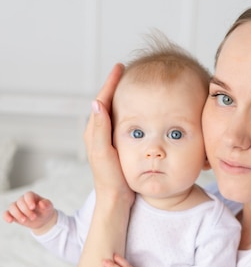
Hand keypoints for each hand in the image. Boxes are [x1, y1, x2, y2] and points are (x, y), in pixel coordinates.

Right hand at [2, 191, 56, 233]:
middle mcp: (22, 200)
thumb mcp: (49, 207)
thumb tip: (41, 203)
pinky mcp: (13, 214)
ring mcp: (17, 207)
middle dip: (26, 210)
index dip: (29, 201)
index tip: (33, 207)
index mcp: (31, 196)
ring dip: (17, 214)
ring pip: (12, 207)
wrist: (42, 220)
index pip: (28, 195)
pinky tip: (10, 220)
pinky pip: (6, 213)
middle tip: (34, 217)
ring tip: (24, 220)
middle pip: (20, 202)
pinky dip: (7, 216)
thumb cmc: (45, 211)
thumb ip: (47, 204)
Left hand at [86, 64, 134, 207]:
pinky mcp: (117, 147)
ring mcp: (108, 140)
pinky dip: (130, 112)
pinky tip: (140, 112)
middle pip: (107, 102)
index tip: (120, 67)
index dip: (111, 82)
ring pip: (116, 112)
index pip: (102, 99)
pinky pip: (123, 123)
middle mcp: (99, 133)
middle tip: (128, 71)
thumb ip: (100, 129)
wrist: (115, 200)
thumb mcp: (103, 152)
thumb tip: (97, 102)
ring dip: (123, 98)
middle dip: (117, 86)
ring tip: (134, 85)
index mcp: (94, 131)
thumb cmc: (109, 179)